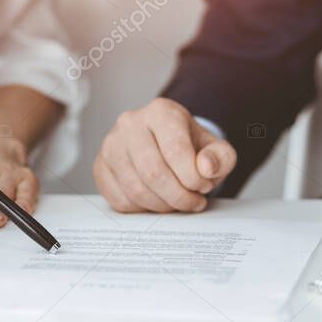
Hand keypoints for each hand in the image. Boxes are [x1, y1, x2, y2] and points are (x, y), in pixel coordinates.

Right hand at [93, 98, 236, 212]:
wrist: (165, 144)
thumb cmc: (190, 147)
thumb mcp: (215, 148)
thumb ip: (220, 158)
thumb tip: (205, 169)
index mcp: (161, 111)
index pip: (176, 150)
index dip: (194, 178)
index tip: (204, 187)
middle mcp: (130, 123)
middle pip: (153, 172)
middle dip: (179, 196)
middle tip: (193, 202)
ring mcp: (111, 144)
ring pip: (135, 189)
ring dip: (162, 205)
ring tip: (177, 202)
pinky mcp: (100, 167)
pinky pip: (120, 199)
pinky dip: (142, 209)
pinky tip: (156, 200)